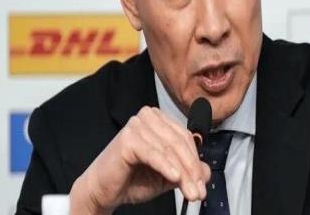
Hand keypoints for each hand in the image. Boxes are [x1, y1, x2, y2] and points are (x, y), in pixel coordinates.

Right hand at [69, 106, 210, 213]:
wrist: (102, 190)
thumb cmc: (131, 178)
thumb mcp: (167, 175)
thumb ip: (186, 171)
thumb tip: (206, 173)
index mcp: (158, 120)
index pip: (184, 137)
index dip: (196, 161)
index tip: (203, 183)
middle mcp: (148, 117)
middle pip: (179, 142)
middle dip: (192, 170)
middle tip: (198, 190)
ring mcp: (137, 125)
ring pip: (169, 150)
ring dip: (183, 173)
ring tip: (190, 192)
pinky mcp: (128, 139)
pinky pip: (154, 154)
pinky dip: (167, 167)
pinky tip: (175, 178)